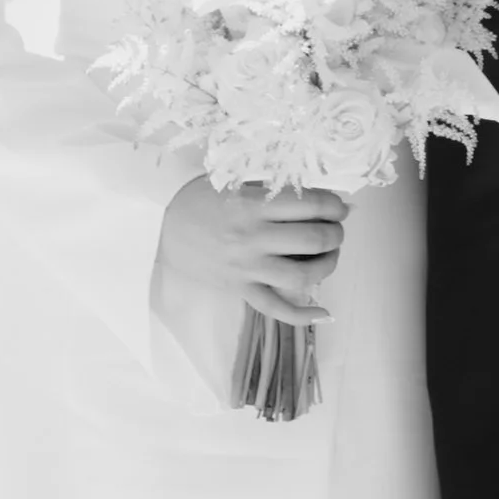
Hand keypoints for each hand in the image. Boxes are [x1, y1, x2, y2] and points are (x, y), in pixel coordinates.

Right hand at [157, 179, 346, 326]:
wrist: (160, 225)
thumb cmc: (202, 198)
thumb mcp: (239, 183)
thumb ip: (281, 191)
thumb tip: (333, 203)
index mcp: (253, 204)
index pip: (311, 205)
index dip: (335, 206)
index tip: (338, 207)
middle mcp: (253, 237)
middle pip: (313, 240)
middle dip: (335, 233)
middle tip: (335, 229)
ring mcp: (246, 267)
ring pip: (301, 276)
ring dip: (327, 265)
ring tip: (330, 255)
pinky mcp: (240, 289)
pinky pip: (274, 308)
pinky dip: (302, 315)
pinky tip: (323, 312)